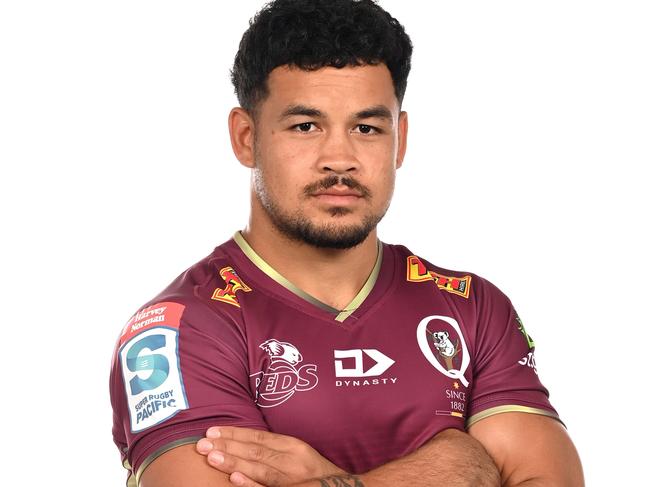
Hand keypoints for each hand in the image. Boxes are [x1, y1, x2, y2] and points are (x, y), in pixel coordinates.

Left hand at [196, 426, 345, 486]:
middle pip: (256, 451)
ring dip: (234, 461)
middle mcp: (295, 460)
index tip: (212, 431)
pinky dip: (253, 484)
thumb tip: (243, 445)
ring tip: (212, 457)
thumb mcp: (299, 457)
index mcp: (294, 447)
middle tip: (202, 443)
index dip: (235, 434)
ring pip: (261, 468)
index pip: (259, 438)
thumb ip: (276, 451)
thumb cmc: (319, 475)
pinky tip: (236, 479)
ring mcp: (295, 478)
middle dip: (227, 446)